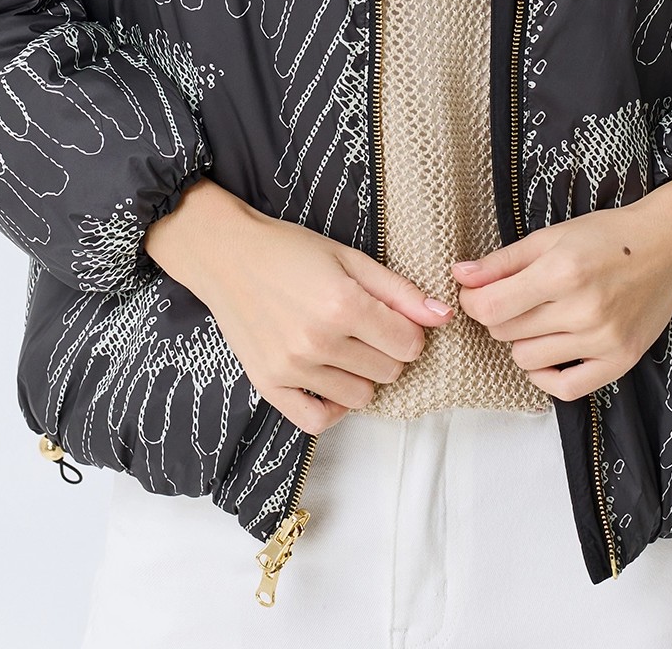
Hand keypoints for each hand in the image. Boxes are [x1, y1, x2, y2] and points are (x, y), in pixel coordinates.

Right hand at [145, 177, 455, 434]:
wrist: (228, 256)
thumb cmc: (290, 250)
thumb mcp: (350, 257)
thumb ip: (399, 290)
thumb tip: (443, 316)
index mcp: (344, 305)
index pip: (408, 345)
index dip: (409, 332)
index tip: (394, 319)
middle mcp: (319, 341)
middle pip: (389, 372)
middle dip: (387, 351)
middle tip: (367, 327)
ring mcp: (293, 368)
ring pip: (361, 398)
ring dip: (362, 376)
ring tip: (344, 347)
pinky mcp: (269, 385)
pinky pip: (317, 421)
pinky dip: (332, 407)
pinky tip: (331, 380)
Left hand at [450, 176, 671, 401]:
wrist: (667, 247)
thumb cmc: (608, 236)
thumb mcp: (551, 236)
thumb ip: (502, 261)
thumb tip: (459, 275)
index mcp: (562, 271)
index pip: (491, 307)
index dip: (473, 302)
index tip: (477, 293)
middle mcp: (582, 310)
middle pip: (506, 332)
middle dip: (499, 316)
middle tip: (516, 299)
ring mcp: (603, 340)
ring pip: (528, 360)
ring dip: (523, 341)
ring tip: (539, 319)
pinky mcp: (620, 361)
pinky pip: (566, 389)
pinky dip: (546, 376)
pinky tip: (548, 354)